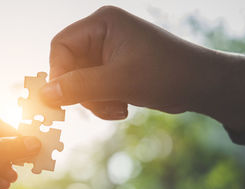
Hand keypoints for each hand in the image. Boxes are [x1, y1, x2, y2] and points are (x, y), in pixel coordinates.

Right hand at [40, 6, 244, 130]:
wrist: (200, 85)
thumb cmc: (165, 74)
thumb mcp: (117, 82)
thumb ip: (78, 87)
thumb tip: (44, 94)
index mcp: (102, 23)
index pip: (61, 45)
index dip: (58, 72)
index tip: (62, 97)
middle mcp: (102, 34)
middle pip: (69, 66)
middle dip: (82, 91)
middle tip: (99, 105)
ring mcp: (108, 52)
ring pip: (80, 81)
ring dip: (94, 101)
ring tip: (117, 108)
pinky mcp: (114, 69)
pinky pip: (94, 88)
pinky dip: (103, 102)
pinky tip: (122, 107)